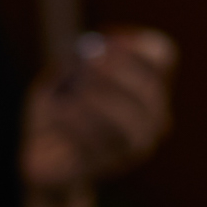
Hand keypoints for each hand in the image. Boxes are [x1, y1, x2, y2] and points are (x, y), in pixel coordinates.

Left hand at [20, 28, 177, 194]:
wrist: (43, 160)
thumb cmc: (58, 111)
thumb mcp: (61, 79)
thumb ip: (71, 65)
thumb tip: (83, 54)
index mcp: (146, 86)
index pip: (163, 57)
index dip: (138, 44)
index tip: (106, 38)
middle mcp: (151, 118)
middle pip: (150, 91)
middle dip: (120, 73)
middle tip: (89, 62)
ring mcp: (133, 148)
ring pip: (130, 124)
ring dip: (99, 102)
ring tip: (72, 96)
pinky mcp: (106, 168)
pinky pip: (98, 145)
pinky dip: (76, 124)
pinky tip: (60, 112)